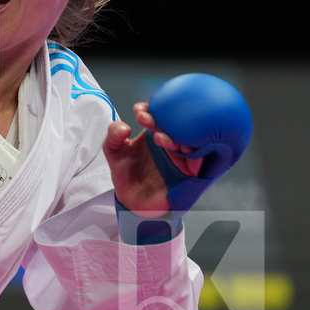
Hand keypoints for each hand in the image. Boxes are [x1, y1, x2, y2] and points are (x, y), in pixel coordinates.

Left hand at [102, 102, 200, 216]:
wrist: (133, 200)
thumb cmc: (125, 172)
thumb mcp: (113, 151)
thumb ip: (113, 136)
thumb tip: (124, 126)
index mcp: (153, 132)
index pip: (157, 115)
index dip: (149, 109)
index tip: (138, 110)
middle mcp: (169, 141)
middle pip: (173, 125)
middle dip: (161, 120)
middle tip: (146, 119)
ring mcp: (180, 154)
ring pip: (186, 139)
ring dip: (175, 136)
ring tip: (159, 137)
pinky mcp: (189, 170)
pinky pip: (197, 159)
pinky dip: (193, 153)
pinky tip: (184, 149)